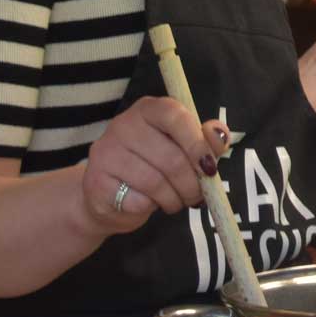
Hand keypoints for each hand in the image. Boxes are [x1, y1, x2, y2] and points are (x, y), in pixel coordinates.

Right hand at [79, 96, 227, 236]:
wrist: (108, 198)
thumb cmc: (153, 168)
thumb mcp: (182, 149)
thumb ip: (204, 140)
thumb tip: (219, 134)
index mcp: (148, 109)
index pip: (174, 115)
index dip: (197, 143)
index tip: (209, 167)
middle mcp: (123, 125)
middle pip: (170, 157)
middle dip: (192, 184)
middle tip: (197, 196)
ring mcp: (106, 152)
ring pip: (155, 182)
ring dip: (174, 199)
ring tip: (176, 201)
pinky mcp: (96, 182)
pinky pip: (137, 201)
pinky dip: (151, 208)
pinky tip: (149, 203)